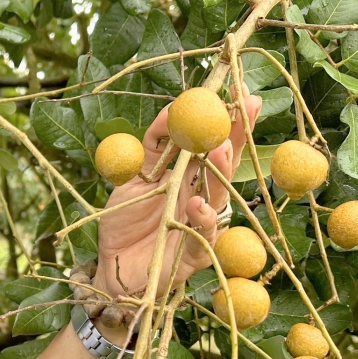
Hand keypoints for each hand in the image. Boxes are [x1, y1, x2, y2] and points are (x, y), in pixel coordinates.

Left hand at [94, 92, 262, 299]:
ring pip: (218, 196)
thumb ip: (153, 149)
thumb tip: (169, 111)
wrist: (111, 267)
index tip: (239, 91)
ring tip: (221, 149)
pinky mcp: (194, 255)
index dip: (228, 120)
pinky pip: (203, 236)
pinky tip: (197, 204)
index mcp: (188, 178)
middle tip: (246, 107)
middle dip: (237, 135)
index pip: (212, 143)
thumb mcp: (135, 178)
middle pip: (225, 164)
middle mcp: (200, 197)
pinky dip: (203, 220)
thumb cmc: (125, 222)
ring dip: (221, 172)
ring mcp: (200, 225)